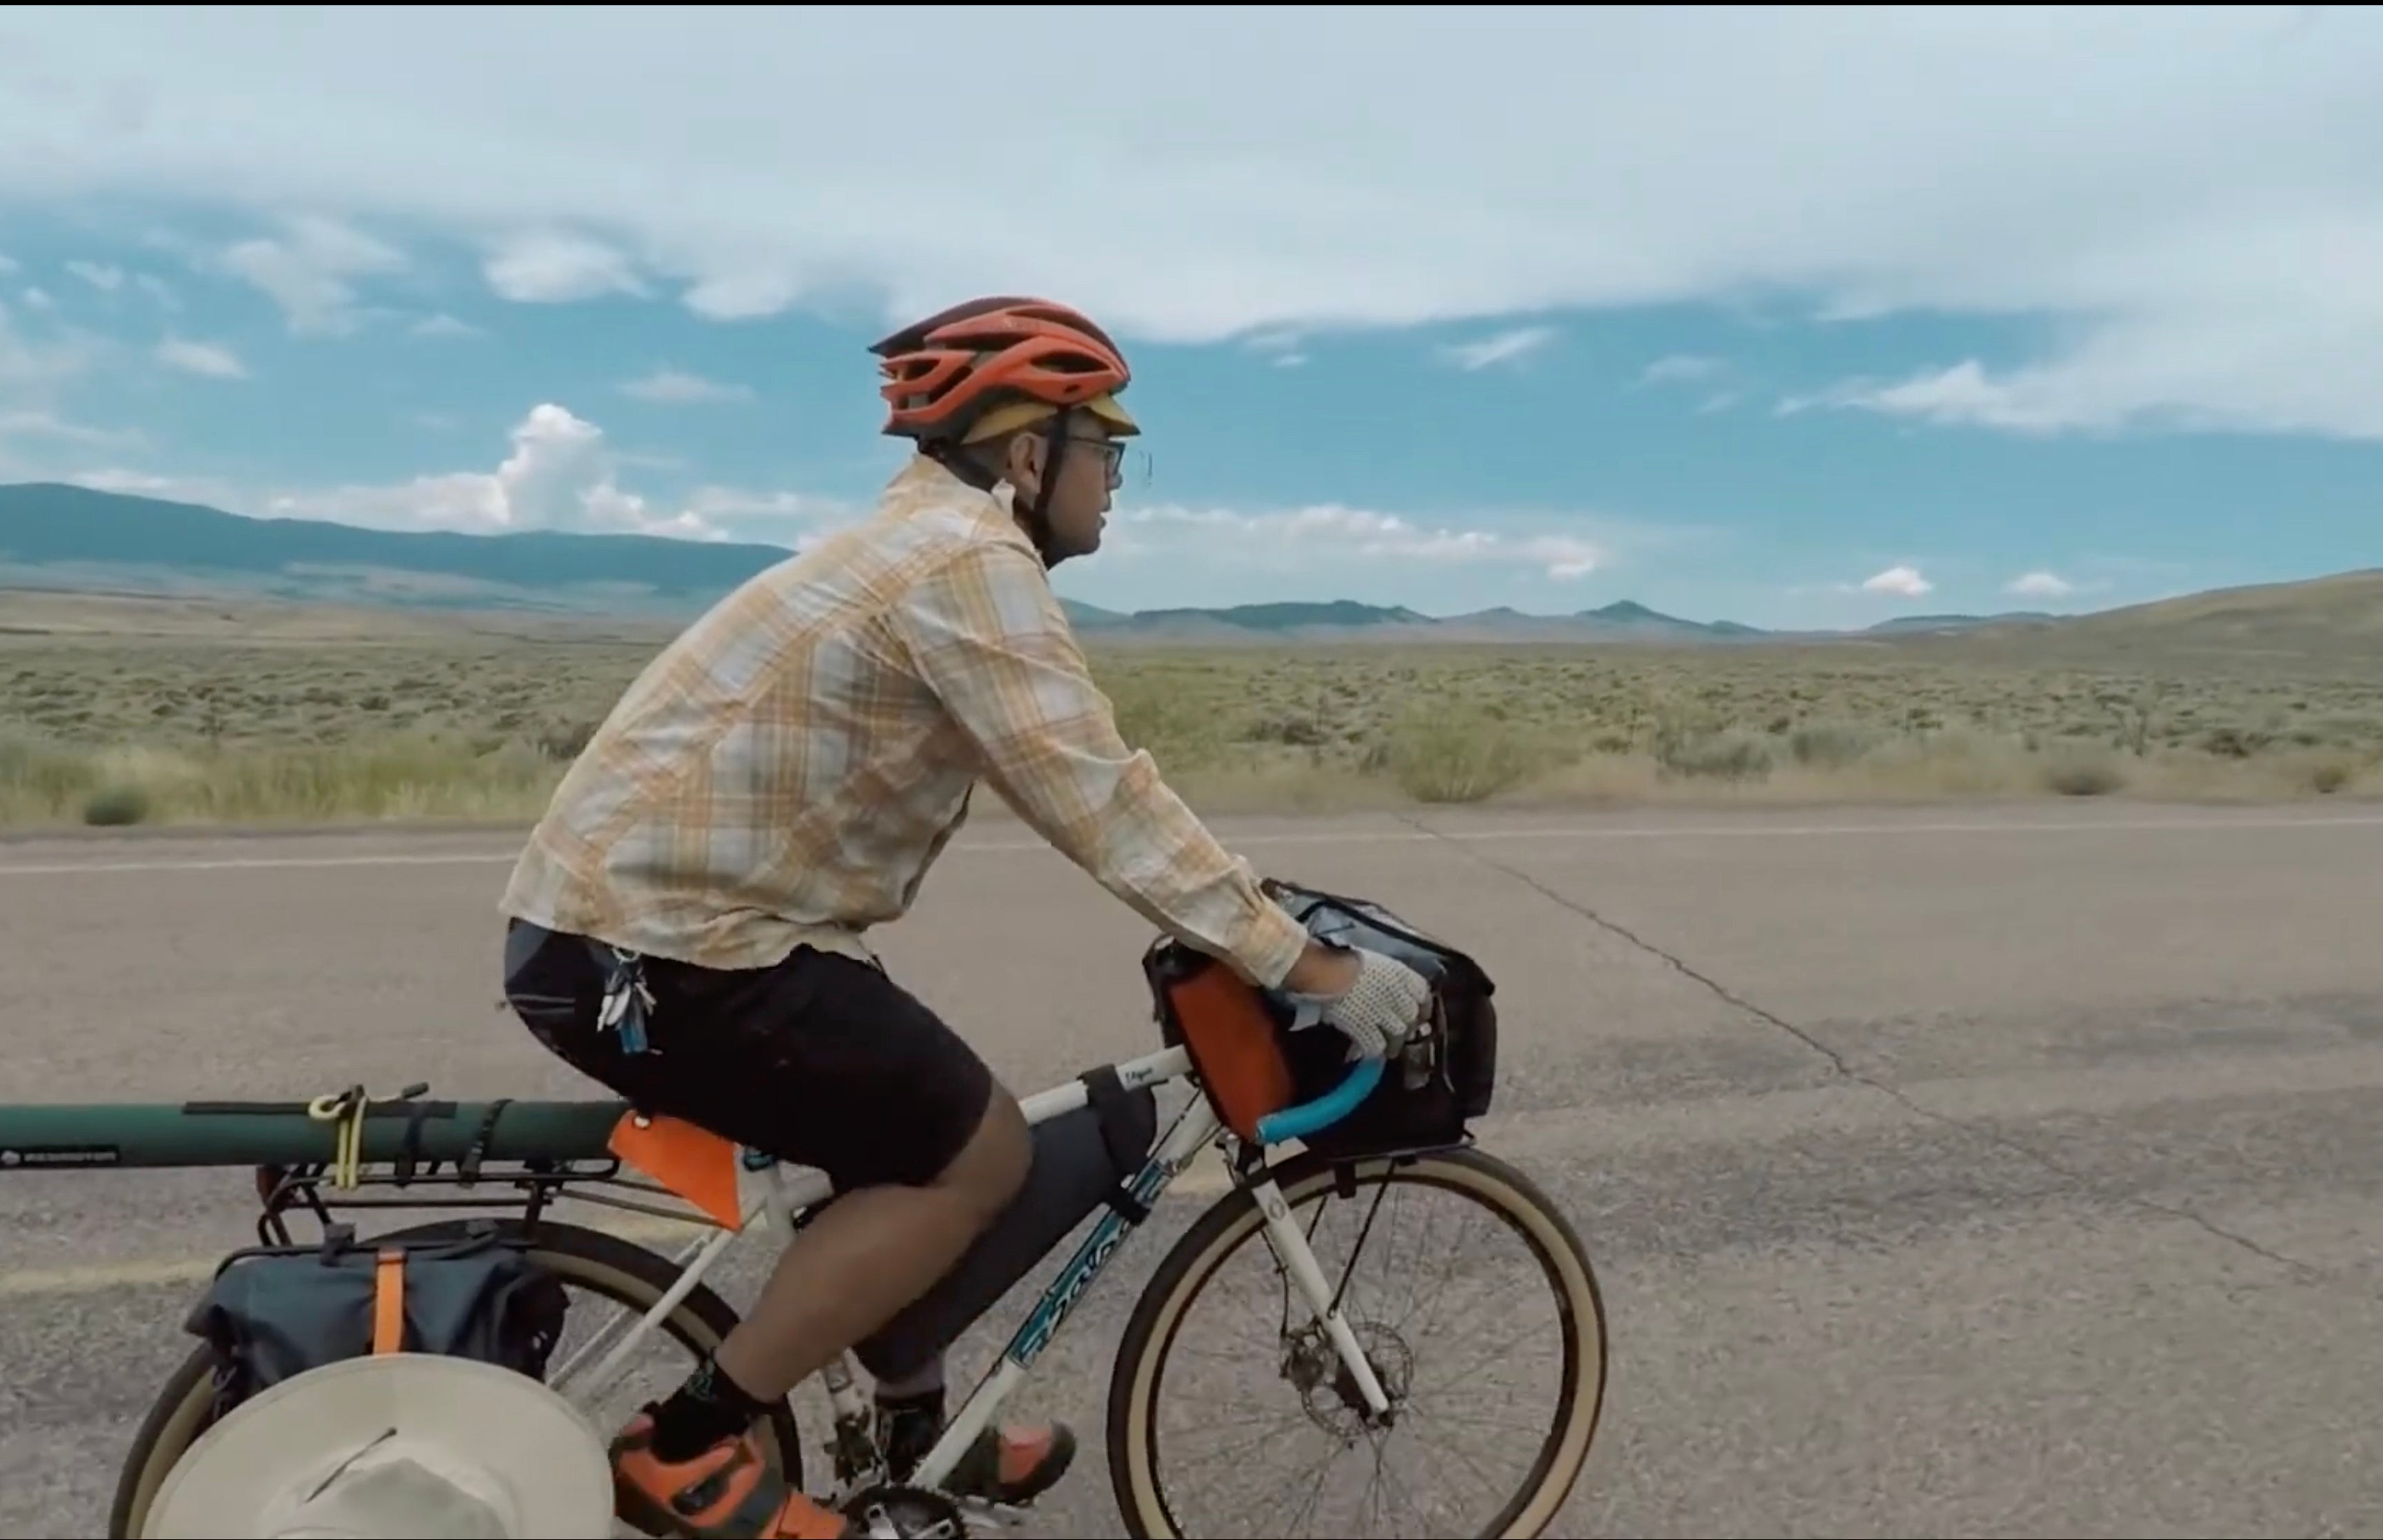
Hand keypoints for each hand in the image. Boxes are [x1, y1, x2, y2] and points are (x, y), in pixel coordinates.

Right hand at [1285, 943, 1430, 1058]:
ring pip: (1399, 1034)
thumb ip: (1384, 976)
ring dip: (1395, 1044)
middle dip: (1409, 1026)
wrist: (1326, 970)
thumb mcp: (1371, 962)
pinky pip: (1376, 1044)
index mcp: (1400, 974)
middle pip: (1413, 1017)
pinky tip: (1367, 1051)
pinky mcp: (1366, 1028)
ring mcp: (1382, 1013)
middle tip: (1403, 1033)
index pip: (1423, 994)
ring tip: (1390, 1050)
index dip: (1423, 1006)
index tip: (1419, 1013)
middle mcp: (1397, 995)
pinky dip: (1373, 1049)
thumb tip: (1386, 987)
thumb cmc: (1343, 958)